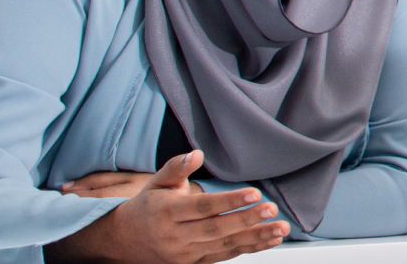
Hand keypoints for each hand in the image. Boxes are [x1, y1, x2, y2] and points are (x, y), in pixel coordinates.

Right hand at [46, 151, 288, 263]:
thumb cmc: (148, 206)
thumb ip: (176, 168)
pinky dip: (250, 248)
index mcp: (167, 212)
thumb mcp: (157, 183)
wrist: (126, 240)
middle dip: (247, 220)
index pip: (203, 207)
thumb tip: (196, 154)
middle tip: (272, 209)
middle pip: (216, 228)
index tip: (254, 193)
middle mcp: (176, 236)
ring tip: (280, 228)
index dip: (229, 201)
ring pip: (224, 245)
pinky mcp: (195, 262)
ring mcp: (186, 253)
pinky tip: (270, 240)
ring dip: (255, 238)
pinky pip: (225, 255)